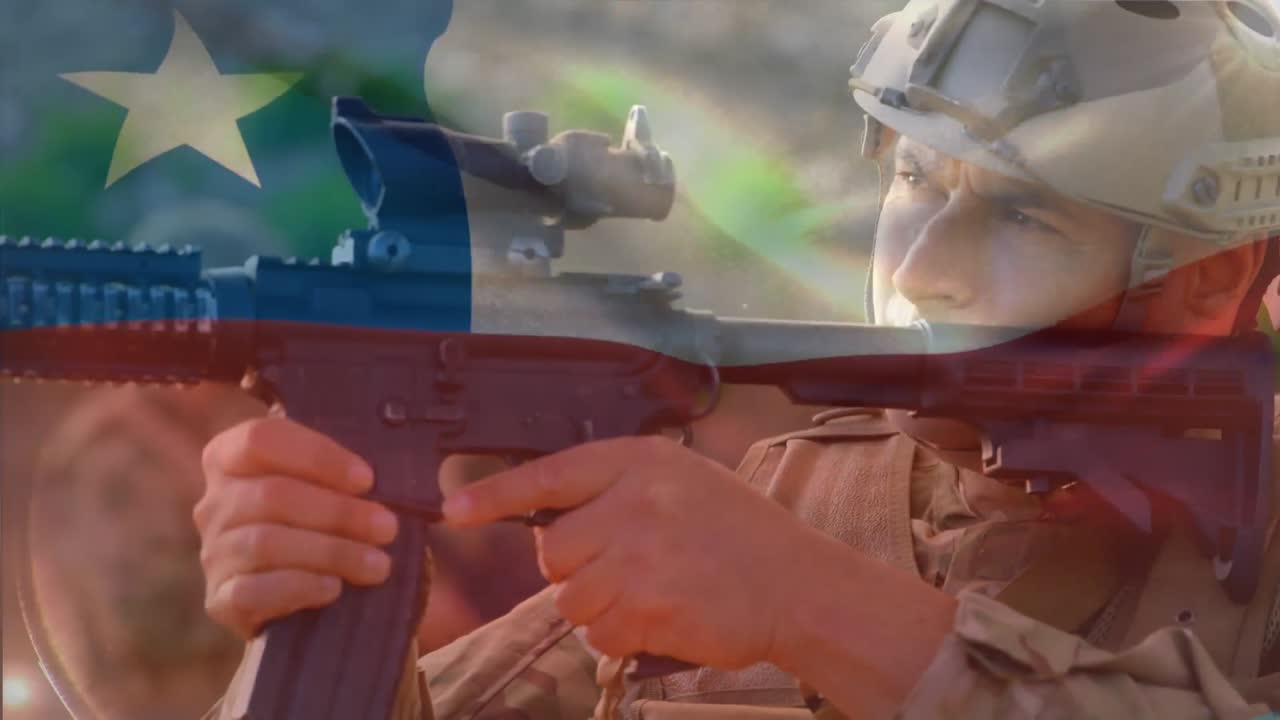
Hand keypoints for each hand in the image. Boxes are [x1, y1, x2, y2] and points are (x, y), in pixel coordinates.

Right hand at [193, 412, 397, 639]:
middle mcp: (213, 503)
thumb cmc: (321, 523)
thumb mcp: (331, 486)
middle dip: (339, 512)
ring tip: (378, 564)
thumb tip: (409, 491)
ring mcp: (213, 553)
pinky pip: (254, 591)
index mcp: (231, 458)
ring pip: (266, 543)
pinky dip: (300, 587)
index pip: (261, 439)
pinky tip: (334, 589)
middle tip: (387, 528)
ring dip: (332, 552)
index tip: (367, 479)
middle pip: (272, 495)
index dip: (317, 456)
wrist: (299, 594)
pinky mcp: (220, 599)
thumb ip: (353, 476)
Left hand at [442, 435, 842, 669]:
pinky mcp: (647, 604)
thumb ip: (617, 492)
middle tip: (628, 567)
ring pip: (570, 598)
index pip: (550, 475)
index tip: (453, 509)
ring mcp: (639, 553)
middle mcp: (634, 500)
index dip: (495, 495)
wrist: (798, 585)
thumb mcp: (680, 483)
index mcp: (639, 461)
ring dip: (601, 607)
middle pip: (552, 551)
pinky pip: (598, 634)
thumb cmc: (737, 535)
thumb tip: (549, 529)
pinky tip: (664, 616)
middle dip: (578, 569)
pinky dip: (622, 636)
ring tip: (654, 592)